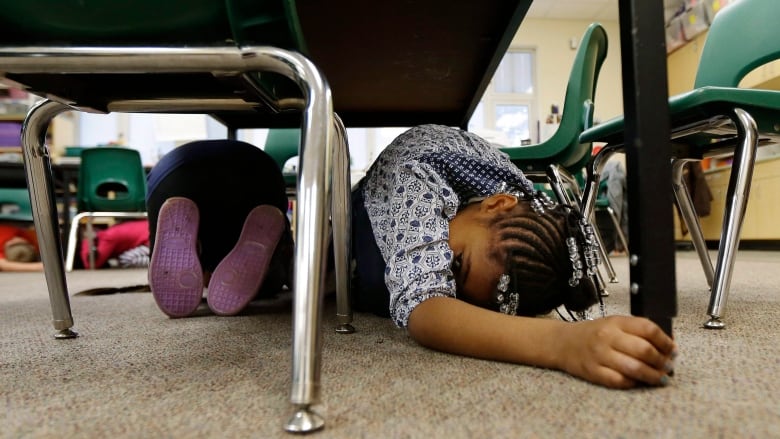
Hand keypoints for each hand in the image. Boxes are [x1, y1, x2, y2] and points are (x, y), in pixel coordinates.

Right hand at [556, 315, 676, 388]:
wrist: (562, 342)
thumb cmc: (593, 333)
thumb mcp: (614, 324)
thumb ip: (637, 331)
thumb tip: (668, 346)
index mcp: (615, 322)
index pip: (648, 329)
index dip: (665, 341)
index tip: (673, 349)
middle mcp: (607, 337)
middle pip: (644, 350)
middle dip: (662, 361)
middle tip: (668, 366)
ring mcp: (599, 355)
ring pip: (635, 368)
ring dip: (653, 376)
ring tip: (660, 377)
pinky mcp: (593, 372)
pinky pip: (620, 381)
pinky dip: (634, 383)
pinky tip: (639, 382)